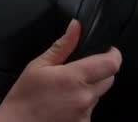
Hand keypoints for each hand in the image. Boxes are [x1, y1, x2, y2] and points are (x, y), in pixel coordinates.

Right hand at [0, 20, 121, 121]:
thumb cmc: (23, 98)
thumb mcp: (38, 66)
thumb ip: (62, 46)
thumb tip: (76, 26)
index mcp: (74, 78)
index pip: (111, 64)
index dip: (114, 54)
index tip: (108, 49)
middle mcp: (85, 98)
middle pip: (109, 79)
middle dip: (101, 71)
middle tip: (80, 69)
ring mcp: (85, 115)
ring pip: (98, 95)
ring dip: (89, 89)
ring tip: (66, 90)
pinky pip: (90, 111)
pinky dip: (81, 105)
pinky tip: (64, 105)